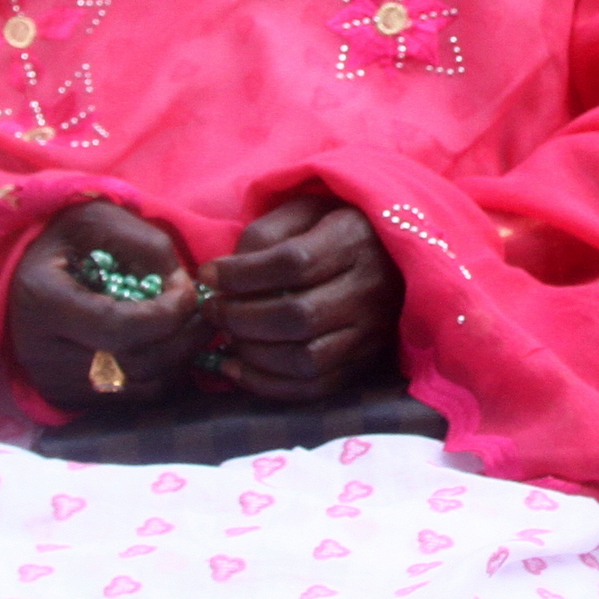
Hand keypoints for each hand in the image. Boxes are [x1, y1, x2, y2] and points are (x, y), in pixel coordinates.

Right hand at [10, 200, 209, 410]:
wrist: (30, 270)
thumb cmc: (70, 240)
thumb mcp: (103, 220)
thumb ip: (147, 246)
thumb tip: (183, 286)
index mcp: (42, 300)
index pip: (117, 327)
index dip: (166, 314)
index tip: (189, 292)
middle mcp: (40, 352)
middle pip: (132, 366)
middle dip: (183, 340)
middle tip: (207, 315)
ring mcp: (52, 381)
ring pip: (137, 389)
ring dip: (178, 362)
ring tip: (191, 330)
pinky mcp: (67, 398)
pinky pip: (130, 401)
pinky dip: (162, 377)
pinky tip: (169, 347)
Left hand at [200, 193, 404, 401]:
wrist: (389, 253)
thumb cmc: (335, 226)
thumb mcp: (304, 210)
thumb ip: (264, 234)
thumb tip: (223, 276)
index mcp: (355, 239)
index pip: (293, 263)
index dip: (243, 274)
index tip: (209, 274)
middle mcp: (371, 289)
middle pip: (298, 316)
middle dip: (241, 317)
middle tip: (212, 310)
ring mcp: (372, 331)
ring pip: (305, 358)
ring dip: (253, 353)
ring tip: (227, 337)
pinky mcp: (366, 361)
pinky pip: (314, 387)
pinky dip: (268, 385)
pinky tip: (237, 368)